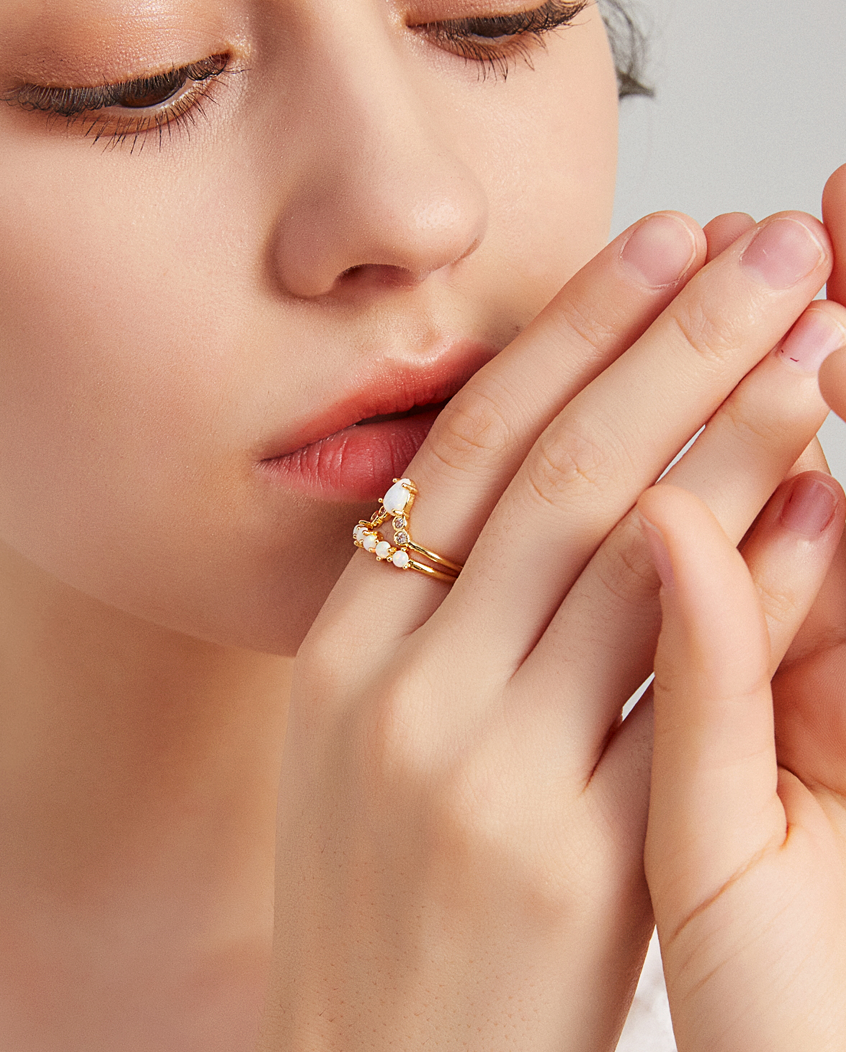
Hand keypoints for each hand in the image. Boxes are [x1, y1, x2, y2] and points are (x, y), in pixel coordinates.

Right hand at [259, 208, 834, 1050]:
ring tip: (808, 328)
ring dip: (729, 430)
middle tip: (759, 242)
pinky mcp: (574, 859)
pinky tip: (818, 502)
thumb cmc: (375, 898)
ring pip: (623, 561)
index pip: (462, 450)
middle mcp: (404, 690)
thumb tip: (521, 487)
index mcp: (341, 647)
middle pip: (551, 475)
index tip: (652, 241)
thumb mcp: (351, 737)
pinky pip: (676, 694)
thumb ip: (420, 615)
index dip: (566, 335)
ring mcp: (483, 770)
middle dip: (667, 340)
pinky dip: (754, 587)